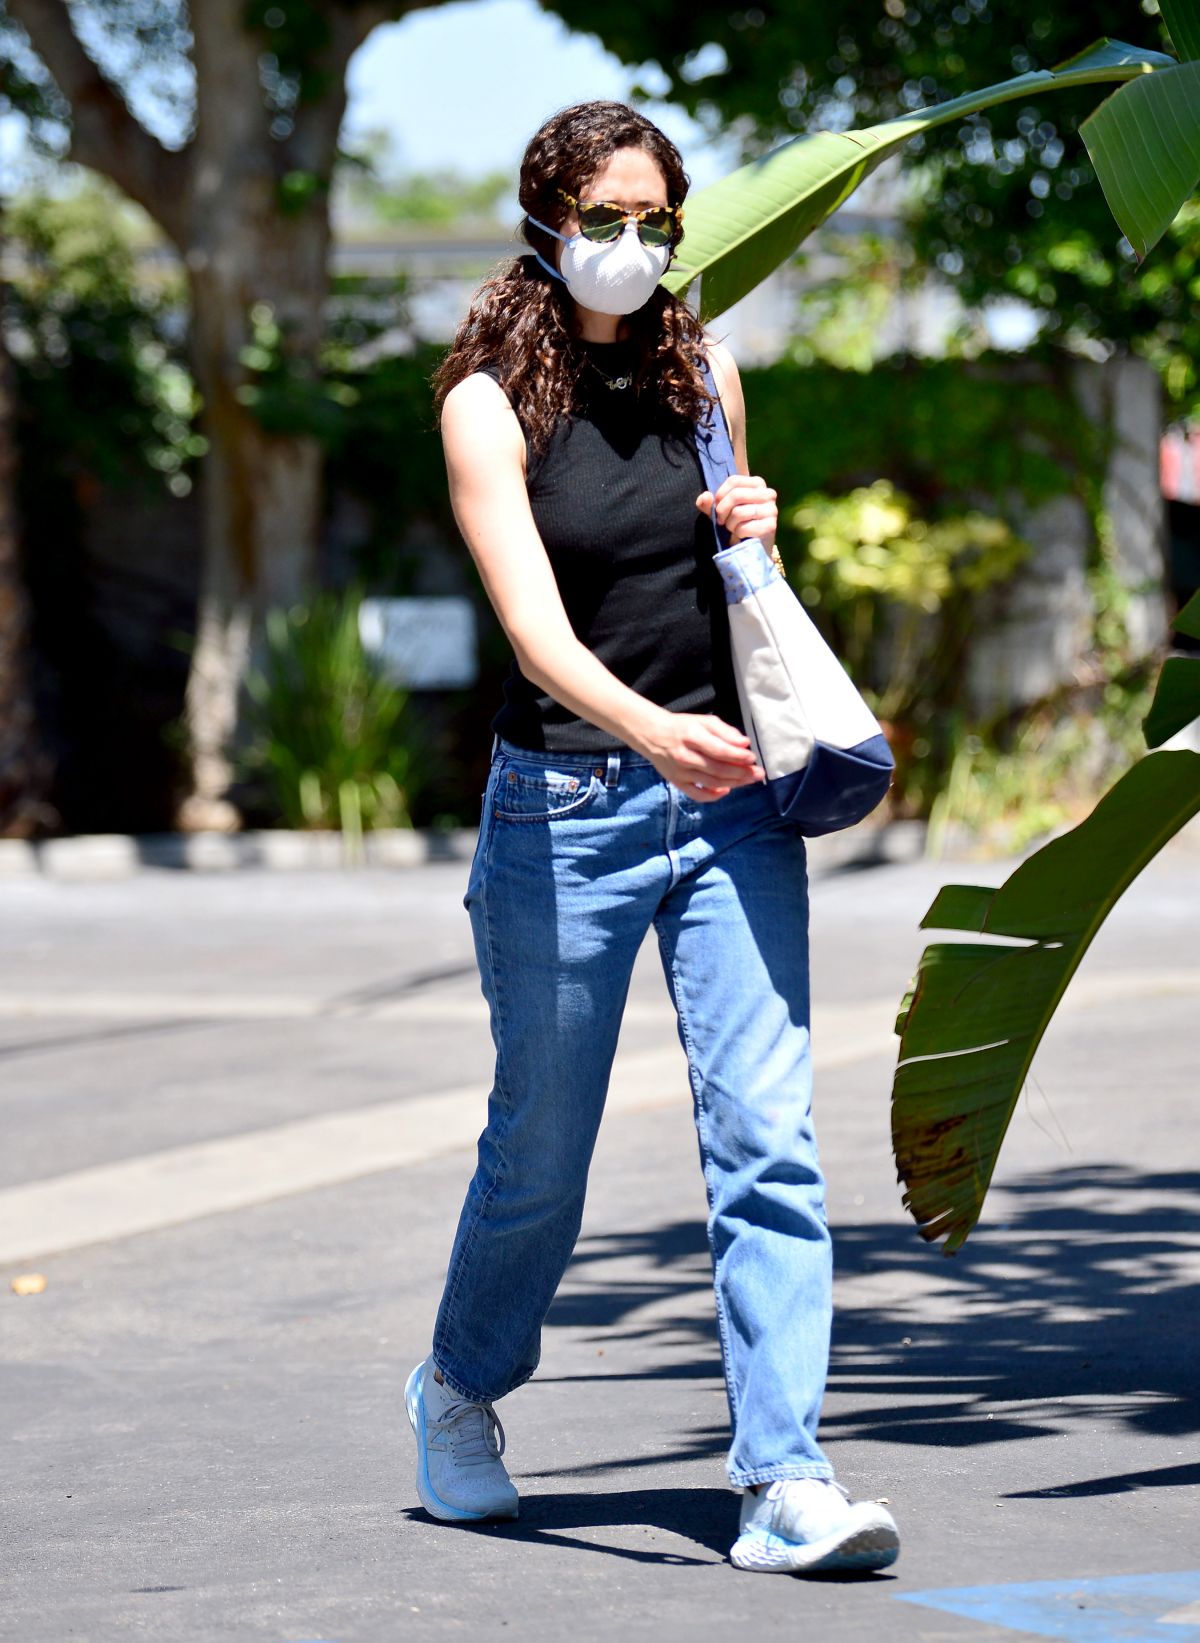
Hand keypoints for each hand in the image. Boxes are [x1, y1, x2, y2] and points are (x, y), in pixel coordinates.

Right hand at [638, 710, 763, 802]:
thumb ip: (725, 731)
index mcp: (692, 736)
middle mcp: (685, 756)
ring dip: (734, 783)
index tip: (752, 757)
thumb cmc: (681, 726)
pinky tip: (726, 790)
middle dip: (741, 773)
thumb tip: (744, 743)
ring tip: (749, 780)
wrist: (652, 734)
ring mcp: (680, 772)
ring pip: (711, 782)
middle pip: (718, 769)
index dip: (738, 756)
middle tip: (758, 773)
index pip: (720, 750)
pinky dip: (713, 796)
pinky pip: (697, 794)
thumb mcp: (703, 721)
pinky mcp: (677, 782)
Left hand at [697, 473, 778, 554]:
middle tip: (722, 521)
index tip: (716, 507)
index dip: (720, 495)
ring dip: (730, 524)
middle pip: (736, 495)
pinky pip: (744, 528)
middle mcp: (768, 494)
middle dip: (722, 511)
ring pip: (738, 512)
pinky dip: (737, 534)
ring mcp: (771, 509)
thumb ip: (709, 503)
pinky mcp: (770, 526)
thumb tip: (705, 497)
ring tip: (733, 528)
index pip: (734, 481)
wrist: (752, 547)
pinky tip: (742, 535)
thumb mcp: (720, 511)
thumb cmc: (736, 524)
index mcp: (758, 484)